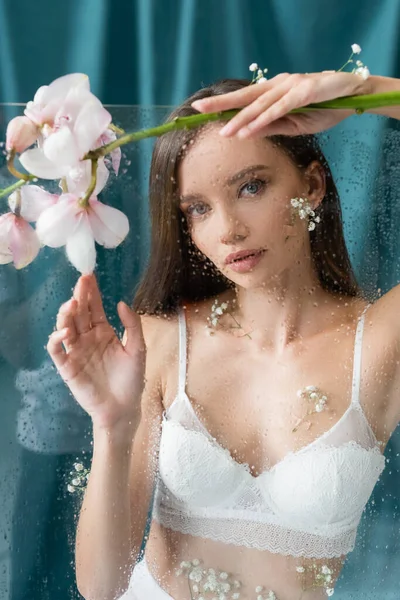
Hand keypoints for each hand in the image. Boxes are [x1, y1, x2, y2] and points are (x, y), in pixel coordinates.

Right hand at [47, 274, 144, 430]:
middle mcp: (88, 338)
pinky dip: (56, 340)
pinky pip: (56, 351)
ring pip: (65, 327)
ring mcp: (76, 351)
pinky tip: (64, 332)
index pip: (95, 308)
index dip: (92, 292)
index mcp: (104, 332)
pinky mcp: (68, 367)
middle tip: (81, 282)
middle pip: (80, 313)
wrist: (123, 408)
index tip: (89, 276)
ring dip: (66, 314)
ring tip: (72, 303)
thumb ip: (132, 326)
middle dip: (79, 296)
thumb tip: (121, 303)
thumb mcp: (138, 349)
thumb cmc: (131, 380)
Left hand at [191, 71, 372, 137]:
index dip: (223, 103)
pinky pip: (279, 109)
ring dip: (240, 119)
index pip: (244, 97)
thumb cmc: (323, 107)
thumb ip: (271, 126)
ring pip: (259, 104)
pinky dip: (263, 120)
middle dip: (221, 103)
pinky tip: (248, 130)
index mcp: (275, 90)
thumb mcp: (294, 123)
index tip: (201, 109)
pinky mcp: (304, 92)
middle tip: (199, 109)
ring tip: (223, 132)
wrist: (353, 94)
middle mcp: (279, 84)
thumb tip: (246, 133)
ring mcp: (291, 86)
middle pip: (245, 95)